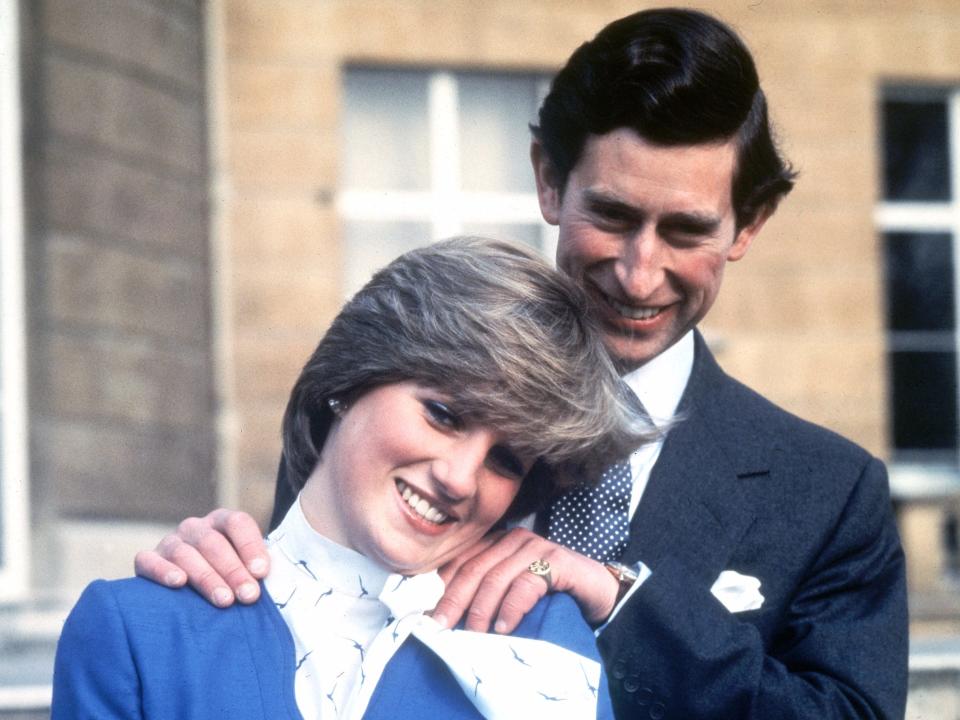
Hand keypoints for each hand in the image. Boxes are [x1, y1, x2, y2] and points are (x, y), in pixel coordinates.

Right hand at [133, 509, 269, 606]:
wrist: (189, 594)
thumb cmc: (228, 581)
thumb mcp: (245, 568)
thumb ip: (256, 569)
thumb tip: (268, 579)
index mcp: (222, 521)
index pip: (237, 523)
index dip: (250, 546)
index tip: (262, 573)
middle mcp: (195, 528)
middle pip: (213, 542)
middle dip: (233, 570)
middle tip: (249, 596)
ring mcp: (170, 542)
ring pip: (185, 553)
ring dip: (207, 577)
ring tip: (224, 600)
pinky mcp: (147, 560)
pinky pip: (149, 561)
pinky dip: (162, 570)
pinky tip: (177, 583)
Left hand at [434, 528, 618, 633]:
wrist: (598, 592)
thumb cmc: (550, 596)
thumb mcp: (511, 594)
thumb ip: (485, 597)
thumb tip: (445, 619)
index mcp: (497, 543)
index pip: (461, 562)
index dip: (442, 589)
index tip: (429, 617)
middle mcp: (513, 539)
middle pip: (473, 569)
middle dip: (454, 601)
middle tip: (441, 628)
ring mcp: (536, 547)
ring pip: (496, 578)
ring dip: (480, 610)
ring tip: (473, 635)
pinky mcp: (556, 560)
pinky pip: (525, 585)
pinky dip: (511, 609)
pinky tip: (503, 628)